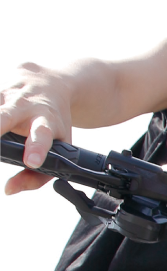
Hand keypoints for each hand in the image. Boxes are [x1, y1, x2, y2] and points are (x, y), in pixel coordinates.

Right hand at [0, 63, 72, 194]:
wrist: (49, 80)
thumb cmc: (51, 120)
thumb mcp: (58, 145)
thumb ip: (38, 175)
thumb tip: (9, 189)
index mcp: (46, 121)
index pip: (42, 135)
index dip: (36, 148)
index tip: (32, 161)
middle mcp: (24, 105)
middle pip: (4, 116)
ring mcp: (5, 93)